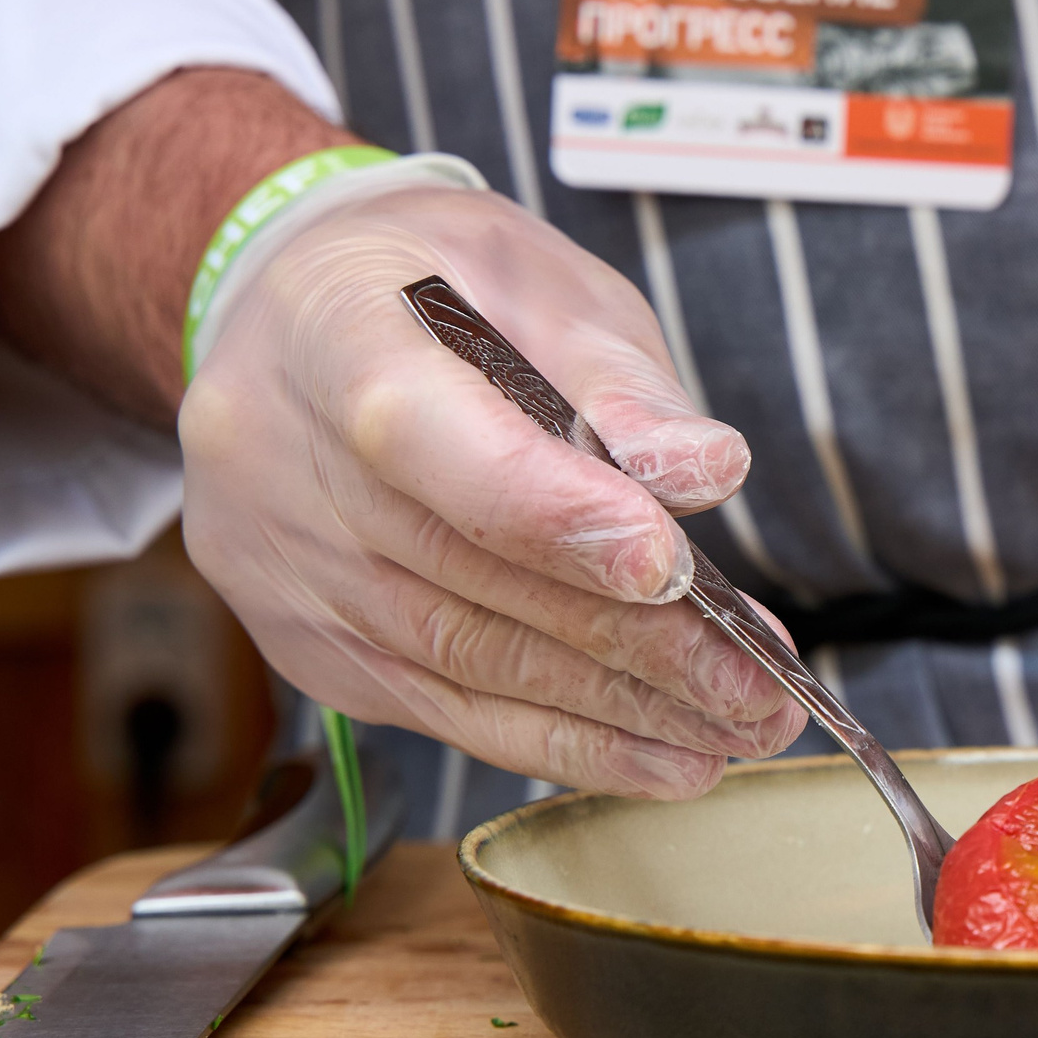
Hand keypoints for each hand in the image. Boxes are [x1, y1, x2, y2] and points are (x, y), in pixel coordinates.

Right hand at [0, 68, 802, 796]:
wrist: (297, 322)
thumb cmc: (440, 287)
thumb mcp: (540, 281)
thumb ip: (621, 382)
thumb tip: (707, 471)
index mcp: (328, 330)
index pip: (420, 434)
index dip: (545, 509)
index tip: (666, 564)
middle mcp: (279, 463)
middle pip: (468, 574)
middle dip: (635, 641)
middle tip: (759, 685)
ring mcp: (285, 568)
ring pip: (465, 662)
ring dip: (617, 710)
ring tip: (736, 728)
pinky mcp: (309, 645)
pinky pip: (444, 711)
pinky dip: (562, 743)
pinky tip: (658, 756)